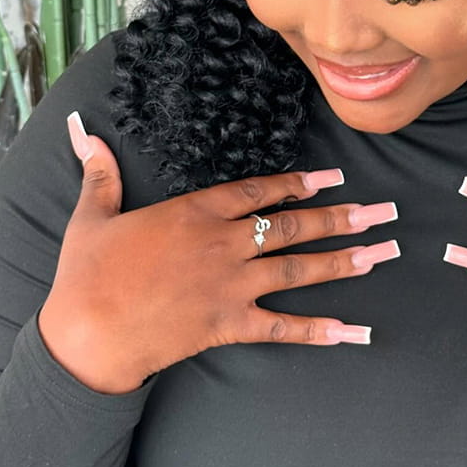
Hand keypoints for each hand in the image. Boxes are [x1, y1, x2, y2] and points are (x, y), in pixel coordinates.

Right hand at [38, 112, 398, 394]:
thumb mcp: (93, 215)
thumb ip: (100, 172)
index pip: (258, 190)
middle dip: (342, 217)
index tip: (332, 178)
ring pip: (298, 268)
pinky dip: (319, 331)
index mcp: (195, 212)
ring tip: (382, 254)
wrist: (86, 336)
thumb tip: (82, 130)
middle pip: (293, 226)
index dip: (298, 183)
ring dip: (344, 260)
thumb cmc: (87, 274)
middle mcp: (224, 243)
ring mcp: (231, 285)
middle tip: (384, 212)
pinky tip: (353, 331)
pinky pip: (283, 327)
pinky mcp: (229, 324)